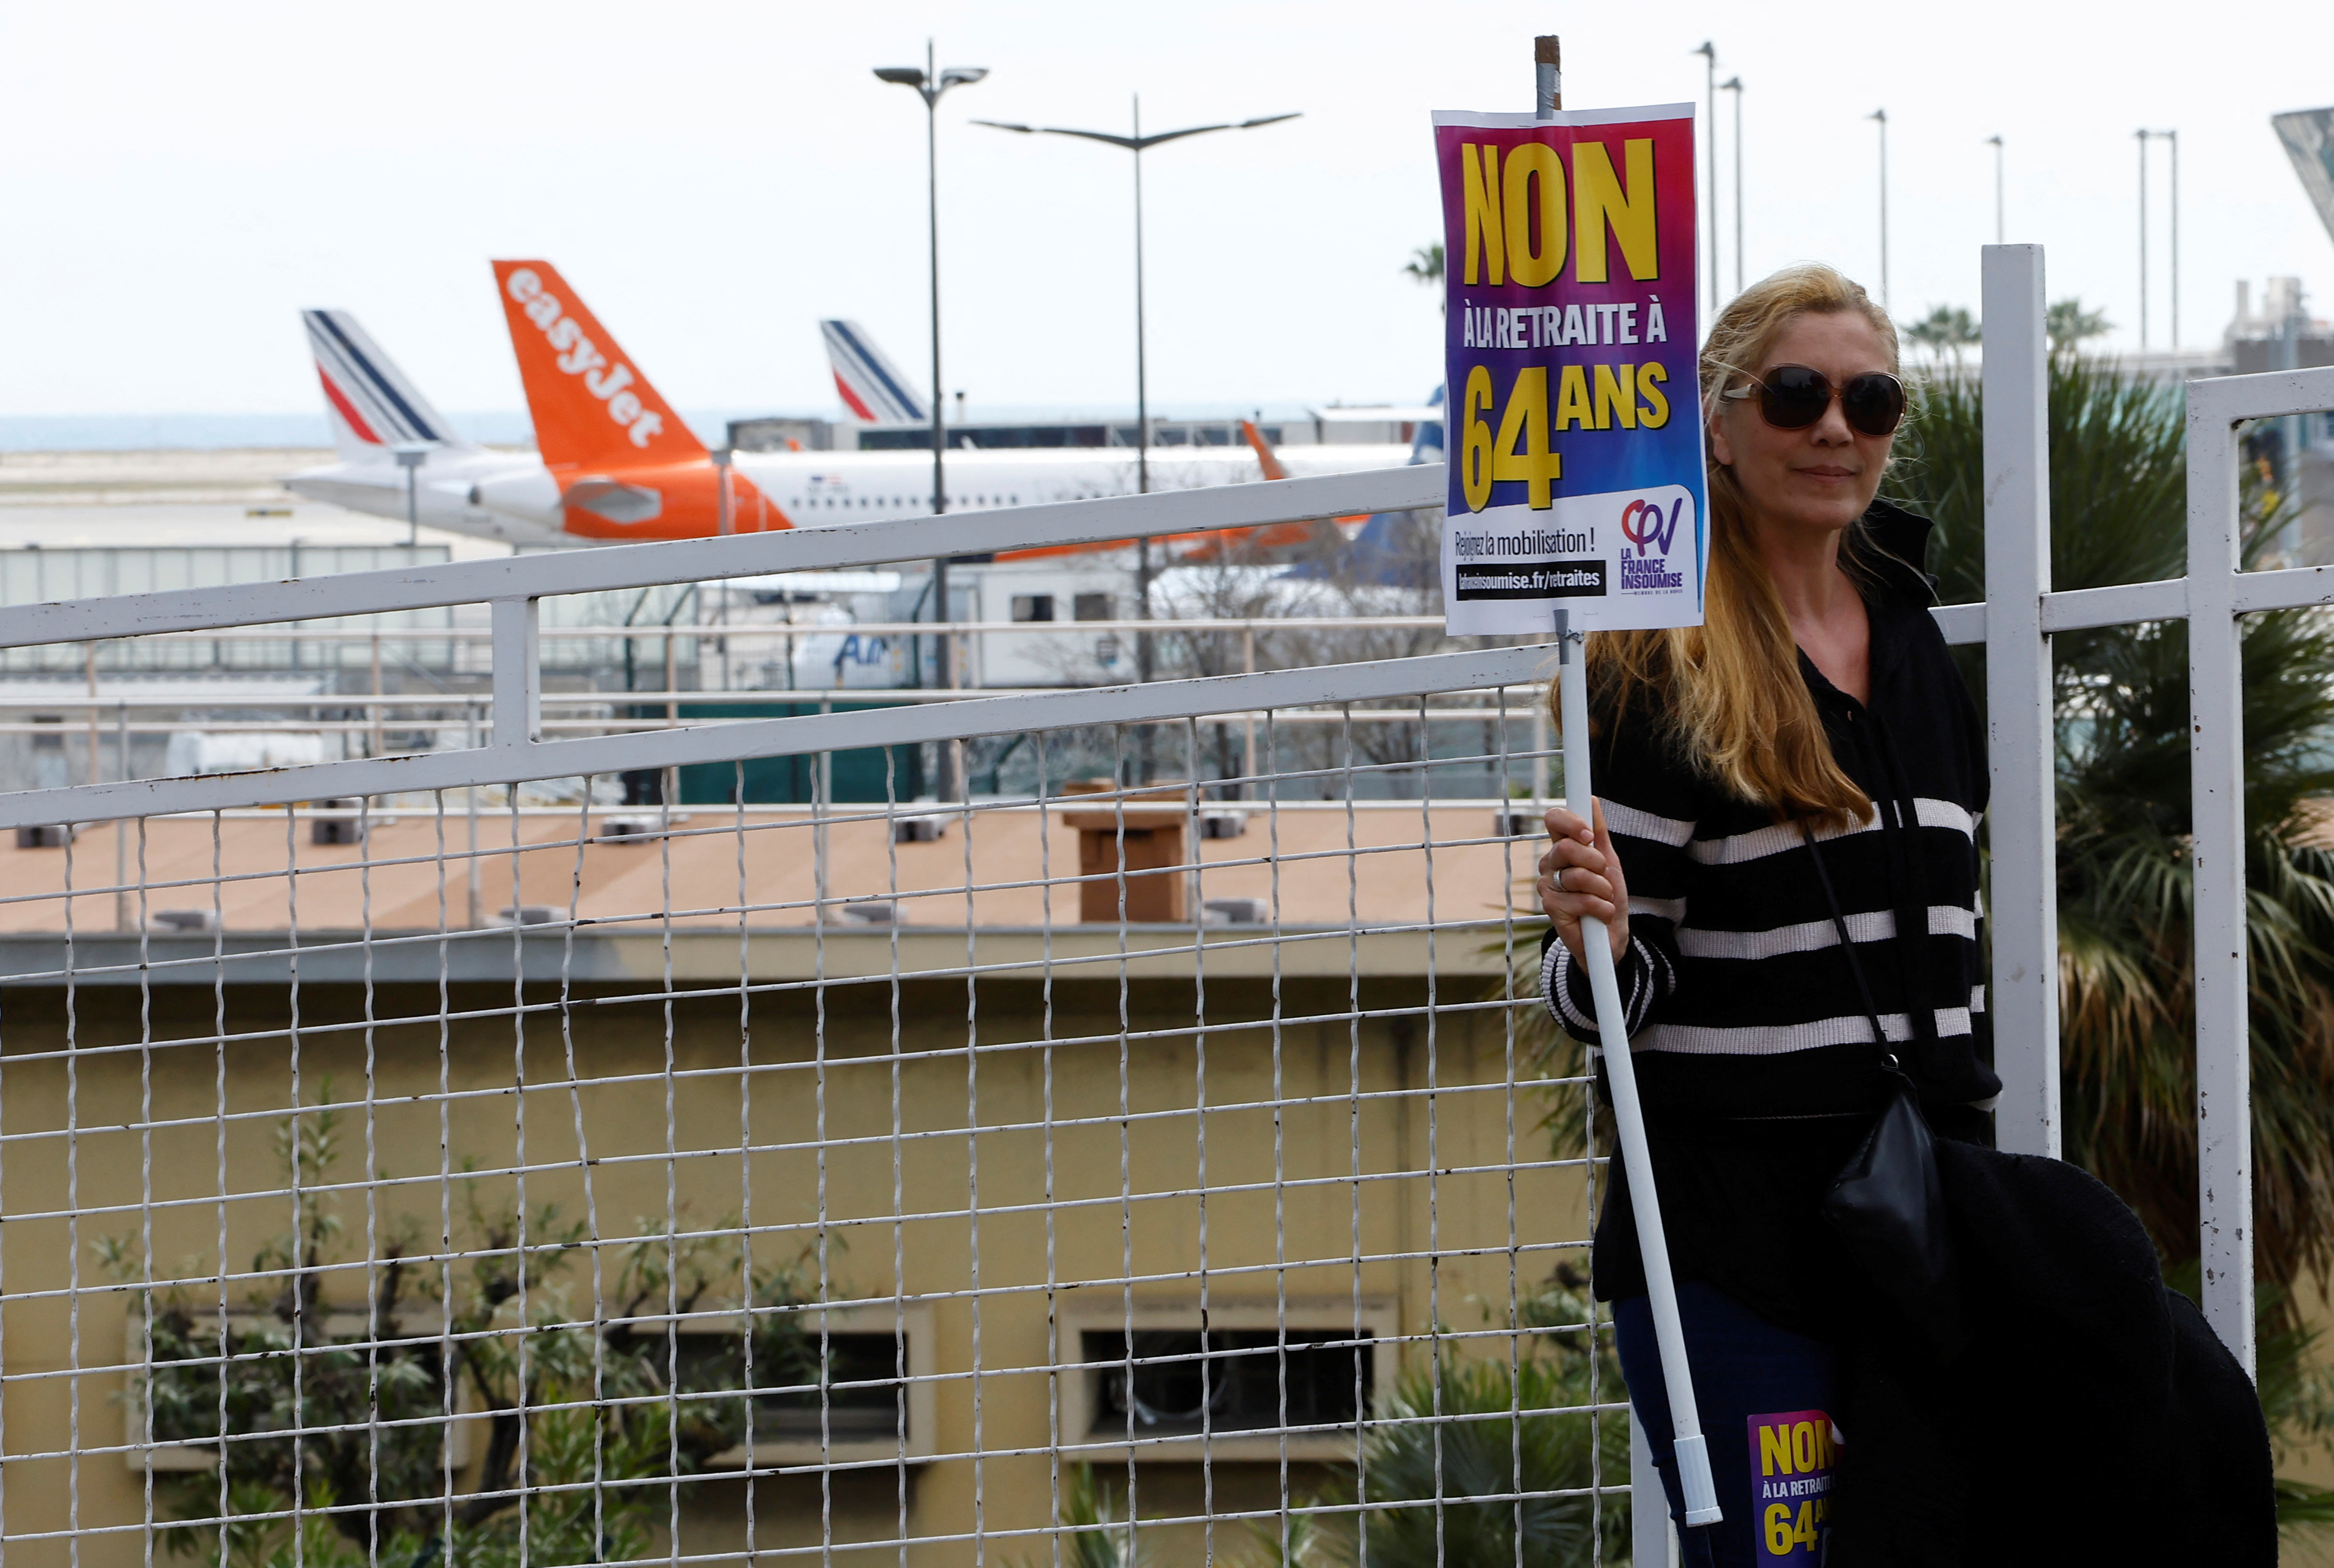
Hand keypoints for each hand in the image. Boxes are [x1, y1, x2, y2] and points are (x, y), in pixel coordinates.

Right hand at [1537, 800, 1629, 966]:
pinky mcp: (1551, 908)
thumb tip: (1592, 800)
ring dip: (1603, 889)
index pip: (1554, 820)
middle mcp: (1550, 864)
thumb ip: (1599, 832)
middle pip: (1567, 848)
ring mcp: (1548, 886)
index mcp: (1562, 848)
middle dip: (1595, 862)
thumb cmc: (1606, 896)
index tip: (1589, 836)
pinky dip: (1602, 908)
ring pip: (1579, 876)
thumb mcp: (1609, 861)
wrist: (1610, 936)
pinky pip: (1583, 900)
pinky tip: (1600, 915)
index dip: (1572, 823)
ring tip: (1604, 899)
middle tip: (1603, 875)